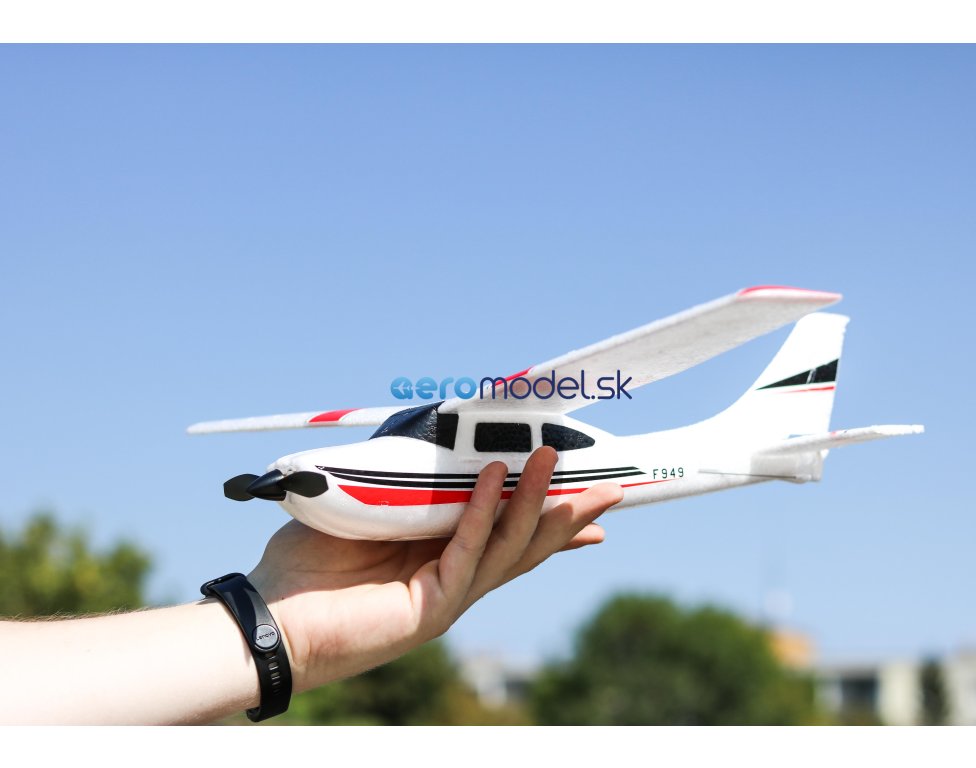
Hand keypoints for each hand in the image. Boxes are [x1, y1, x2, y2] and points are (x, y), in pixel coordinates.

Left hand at [247, 446, 622, 692]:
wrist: (270, 619)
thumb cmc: (308, 565)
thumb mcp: (368, 510)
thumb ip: (404, 486)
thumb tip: (427, 445)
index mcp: (443, 558)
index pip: (508, 535)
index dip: (550, 518)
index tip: (585, 496)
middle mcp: (454, 579)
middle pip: (526, 545)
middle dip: (569, 516)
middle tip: (612, 487)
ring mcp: (447, 596)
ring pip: (508, 548)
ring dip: (536, 503)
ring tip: (556, 462)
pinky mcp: (430, 607)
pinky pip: (465, 550)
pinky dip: (485, 512)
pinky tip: (500, 477)